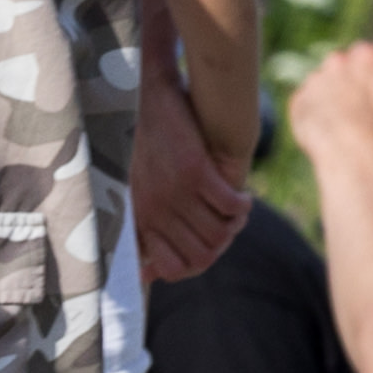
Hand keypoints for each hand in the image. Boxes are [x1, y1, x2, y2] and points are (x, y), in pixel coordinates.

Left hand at [134, 84, 248, 283]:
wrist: (143, 97)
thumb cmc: (138, 146)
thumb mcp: (130, 192)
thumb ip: (140, 233)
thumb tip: (149, 275)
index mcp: (139, 217)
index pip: (175, 269)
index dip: (198, 264)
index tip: (207, 245)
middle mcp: (155, 210)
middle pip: (205, 255)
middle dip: (221, 244)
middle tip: (225, 223)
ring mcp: (174, 193)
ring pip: (221, 235)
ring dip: (234, 224)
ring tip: (234, 207)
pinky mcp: (195, 172)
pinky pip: (231, 206)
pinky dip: (242, 204)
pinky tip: (240, 194)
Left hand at [289, 24, 372, 159]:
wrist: (348, 151)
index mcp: (362, 55)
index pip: (369, 59)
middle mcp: (333, 62)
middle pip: (347, 72)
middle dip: (356, 87)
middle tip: (369, 115)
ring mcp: (313, 82)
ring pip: (328, 88)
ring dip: (336, 101)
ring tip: (352, 126)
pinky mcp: (297, 103)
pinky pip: (308, 107)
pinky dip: (317, 116)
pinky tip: (332, 132)